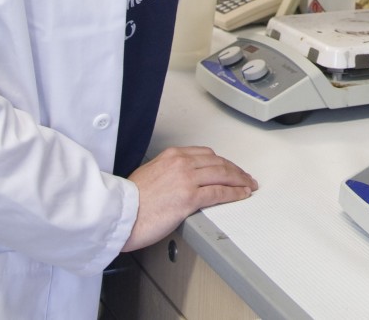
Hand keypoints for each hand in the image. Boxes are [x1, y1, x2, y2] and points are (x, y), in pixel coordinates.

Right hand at [123, 145, 257, 250]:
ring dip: (240, 180)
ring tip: (248, 185)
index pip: (206, 154)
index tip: (228, 167)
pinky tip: (241, 195)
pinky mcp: (190, 198)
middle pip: (218, 162)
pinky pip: (219, 192)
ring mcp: (187, 179)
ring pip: (223, 174)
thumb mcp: (148, 173)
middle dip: (235, 170)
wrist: (120, 214)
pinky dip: (234, 193)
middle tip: (245, 176)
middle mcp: (182, 163)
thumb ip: (168, 172)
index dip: (222, 162)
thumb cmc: (129, 200)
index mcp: (172, 155)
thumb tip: (178, 180)